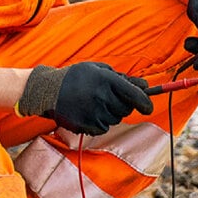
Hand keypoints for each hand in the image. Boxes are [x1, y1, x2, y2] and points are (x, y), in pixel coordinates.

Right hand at [16, 62, 153, 135]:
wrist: (48, 91)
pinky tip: (87, 112)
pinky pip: (103, 127)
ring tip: (93, 103)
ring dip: (110, 113)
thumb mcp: (97, 69)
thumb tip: (144, 85)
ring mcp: (94, 112)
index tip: (148, 107)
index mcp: (106, 79)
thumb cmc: (76, 77)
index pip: (134, 94)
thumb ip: (121, 77)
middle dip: (123, 105)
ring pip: (115, 118)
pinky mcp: (87, 125)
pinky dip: (100, 122)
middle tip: (110, 98)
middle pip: (126, 109)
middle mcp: (102, 96)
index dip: (145, 102)